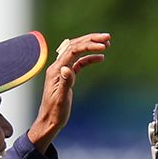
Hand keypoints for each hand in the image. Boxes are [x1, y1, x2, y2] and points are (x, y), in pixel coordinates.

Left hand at [27, 32, 110, 151]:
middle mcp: (58, 67)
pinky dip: (89, 58)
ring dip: (91, 46)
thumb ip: (65, 82)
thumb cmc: (55, 113)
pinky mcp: (67, 76)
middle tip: (107, 37)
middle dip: (90, 40)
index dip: (88, 46)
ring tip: (106, 43)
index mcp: (56, 70)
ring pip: (77, 52)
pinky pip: (79, 62)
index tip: (103, 46)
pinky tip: (101, 58)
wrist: (49, 121)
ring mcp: (62, 70)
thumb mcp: (61, 99)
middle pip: (74, 46)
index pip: (73, 51)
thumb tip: (67, 68)